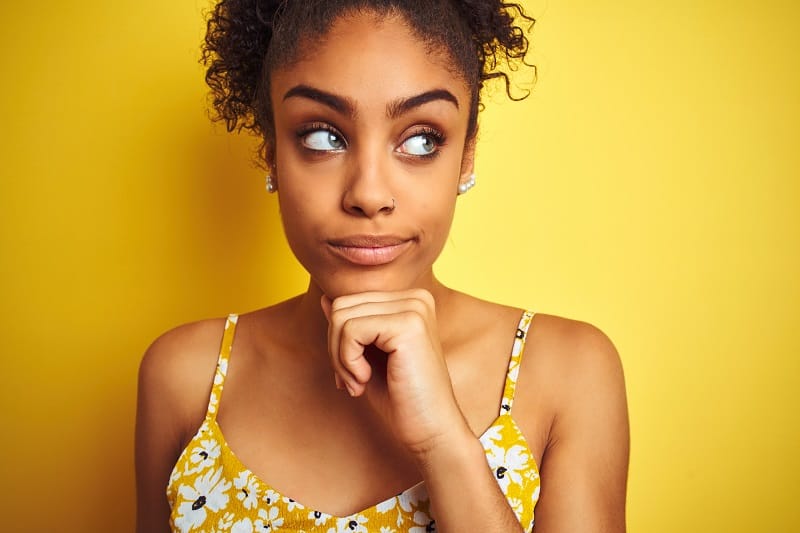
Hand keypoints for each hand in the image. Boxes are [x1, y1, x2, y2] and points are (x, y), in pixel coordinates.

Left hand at [321, 289, 469, 456]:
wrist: (431, 430)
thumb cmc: (401, 398)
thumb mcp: (367, 357)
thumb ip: (351, 325)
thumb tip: (325, 298)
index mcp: (410, 301)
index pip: (348, 302)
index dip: (338, 341)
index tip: (351, 373)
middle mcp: (416, 298)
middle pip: (342, 307)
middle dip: (336, 349)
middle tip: (353, 381)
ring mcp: (414, 308)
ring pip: (342, 317)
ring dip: (340, 358)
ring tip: (359, 383)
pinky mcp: (408, 325)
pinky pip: (351, 330)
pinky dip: (348, 361)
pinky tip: (366, 380)